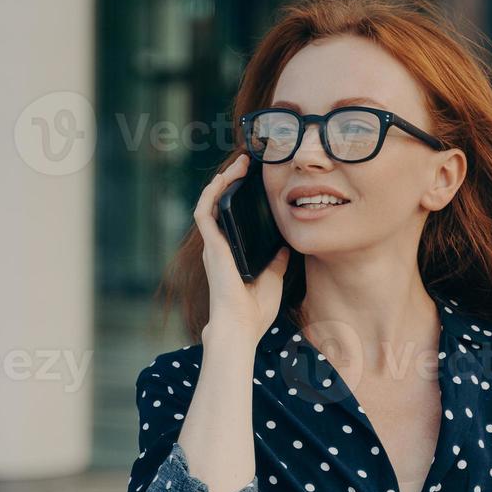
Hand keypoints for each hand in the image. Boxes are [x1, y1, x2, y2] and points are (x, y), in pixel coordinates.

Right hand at [194, 152, 291, 345]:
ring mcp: (213, 246)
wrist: (241, 326)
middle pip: (219, 206)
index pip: (231, 220)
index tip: (254, 184)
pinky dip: (212, 193)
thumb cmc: (254, 311)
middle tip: (247, 165)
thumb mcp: (273, 279)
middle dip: (230, 183)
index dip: (238, 200)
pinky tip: (223, 178)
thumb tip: (286, 247)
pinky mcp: (212, 245)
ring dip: (221, 182)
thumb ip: (277, 262)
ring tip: (238, 165)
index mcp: (231, 255)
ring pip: (210, 204)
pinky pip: (205, 211)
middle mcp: (218, 247)